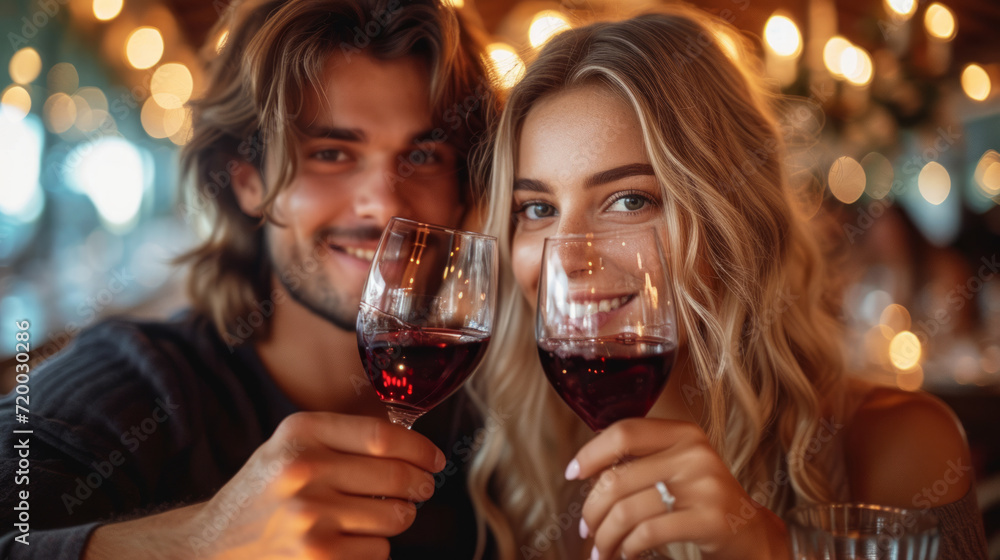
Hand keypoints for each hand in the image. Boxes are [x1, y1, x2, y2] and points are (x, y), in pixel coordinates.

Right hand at [85, 412, 445, 559]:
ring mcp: (310, 515)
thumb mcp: (289, 446)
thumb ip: (343, 438)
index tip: (434, 459)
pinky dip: (374, 549)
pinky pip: (379, 551)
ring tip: (377, 517)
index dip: (420, 449)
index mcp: (302, 432)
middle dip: (419, 487)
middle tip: (420, 490)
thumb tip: (413, 444)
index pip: (383, 436)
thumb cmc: (262, 493)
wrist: (208, 545)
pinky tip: (350, 542)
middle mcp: (304, 469)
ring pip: (395, 517)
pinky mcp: (318, 555)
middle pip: (397, 478)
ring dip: (397, 519)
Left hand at [569, 418, 788, 559]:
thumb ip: (641, 460)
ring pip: (627, 510)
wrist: (751, 532)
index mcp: (684, 433)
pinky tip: (626, 554)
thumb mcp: (678, 466)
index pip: (624, 433)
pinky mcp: (710, 519)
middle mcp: (695, 454)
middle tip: (586, 530)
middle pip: (618, 478)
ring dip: (605, 537)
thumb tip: (585, 470)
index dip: (591, 453)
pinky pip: (648, 533)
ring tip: (601, 550)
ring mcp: (705, 486)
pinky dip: (628, 547)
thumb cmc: (701, 499)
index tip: (573, 474)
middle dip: (592, 510)